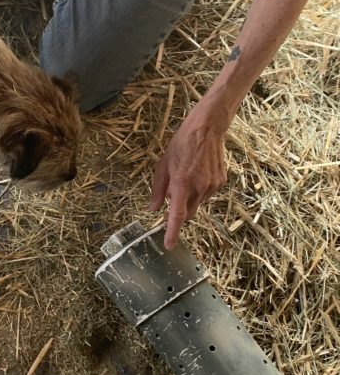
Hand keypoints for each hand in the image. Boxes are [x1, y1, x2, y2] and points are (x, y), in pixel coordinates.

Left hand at [150, 108, 228, 249]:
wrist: (207, 129)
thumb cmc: (181, 144)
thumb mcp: (163, 165)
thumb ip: (158, 190)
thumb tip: (154, 209)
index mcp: (182, 183)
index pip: (177, 215)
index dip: (172, 232)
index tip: (169, 245)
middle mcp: (199, 187)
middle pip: (188, 214)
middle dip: (179, 214)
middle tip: (172, 200)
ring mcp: (212, 185)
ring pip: (198, 203)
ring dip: (190, 199)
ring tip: (186, 177)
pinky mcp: (221, 182)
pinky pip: (207, 194)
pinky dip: (200, 191)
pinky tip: (198, 174)